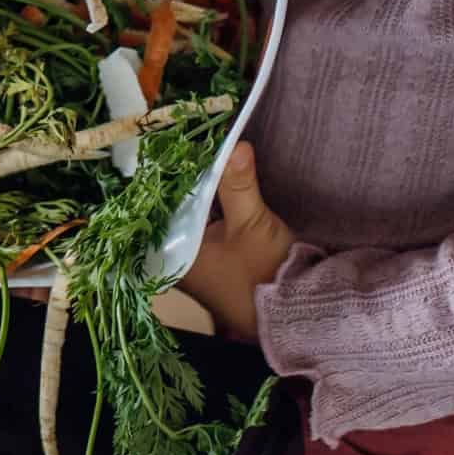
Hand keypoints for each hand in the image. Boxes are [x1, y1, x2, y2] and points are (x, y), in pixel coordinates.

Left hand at [174, 143, 292, 342]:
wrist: (294, 314)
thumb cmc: (264, 275)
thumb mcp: (251, 224)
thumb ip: (238, 185)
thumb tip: (235, 145)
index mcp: (173, 253)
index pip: (159, 204)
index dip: (170, 172)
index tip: (181, 142)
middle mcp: (177, 258)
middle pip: (174, 208)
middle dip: (187, 178)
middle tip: (197, 140)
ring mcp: (196, 262)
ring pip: (190, 216)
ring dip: (201, 191)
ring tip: (210, 152)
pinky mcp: (214, 262)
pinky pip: (204, 225)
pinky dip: (211, 206)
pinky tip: (220, 182)